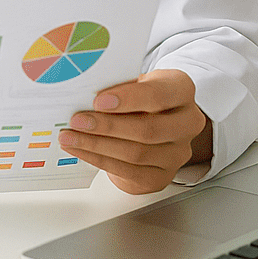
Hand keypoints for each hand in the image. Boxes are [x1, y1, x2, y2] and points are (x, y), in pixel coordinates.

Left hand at [58, 69, 212, 193]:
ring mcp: (177, 153)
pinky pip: (128, 171)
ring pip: (136, 153)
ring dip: (97, 145)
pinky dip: (98, 159)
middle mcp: (187, 122)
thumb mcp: (133, 83)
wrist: (152, 125)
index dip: (129, 98)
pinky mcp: (161, 176)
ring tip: (69, 136)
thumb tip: (82, 93)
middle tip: (77, 120)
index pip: (160, 94)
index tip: (98, 100)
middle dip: (107, 126)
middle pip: (148, 129)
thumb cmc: (138, 98)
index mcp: (181, 90)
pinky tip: (79, 149)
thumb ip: (117, 86)